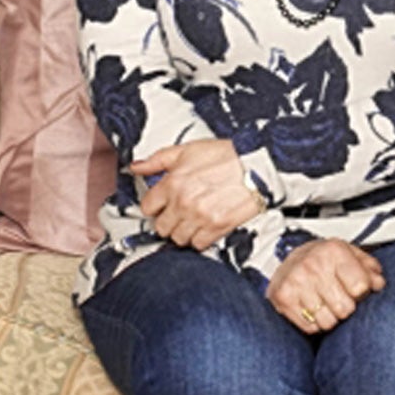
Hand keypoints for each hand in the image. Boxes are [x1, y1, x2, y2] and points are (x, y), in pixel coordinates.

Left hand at [131, 138, 265, 251]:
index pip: (148, 207)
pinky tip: (205, 226)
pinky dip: (201, 238)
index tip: (162, 205)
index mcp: (173, 182)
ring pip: (178, 238)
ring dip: (184, 231)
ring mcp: (200, 217)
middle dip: (169, 220)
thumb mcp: (188, 150)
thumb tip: (137, 167)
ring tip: (193, 220)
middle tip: (179, 213)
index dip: (155, 206)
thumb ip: (158, 160)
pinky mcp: (217, 227)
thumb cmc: (226, 156)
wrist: (257, 166)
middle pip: (161, 227)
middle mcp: (183, 202)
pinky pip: (198, 244)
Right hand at [266, 239, 384, 334]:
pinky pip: (311, 328)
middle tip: (339, 298)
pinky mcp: (283, 299)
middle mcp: (313, 266)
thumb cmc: (324, 260)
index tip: (357, 290)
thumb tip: (379, 284)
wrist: (288, 260)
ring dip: (330, 317)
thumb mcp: (350, 255)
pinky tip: (312, 308)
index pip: (360, 287)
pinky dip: (315, 323)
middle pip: (345, 309)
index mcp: (334, 251)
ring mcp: (296, 283)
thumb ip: (369, 268)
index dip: (362, 293)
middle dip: (346, 307)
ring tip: (325, 303)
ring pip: (328, 322)